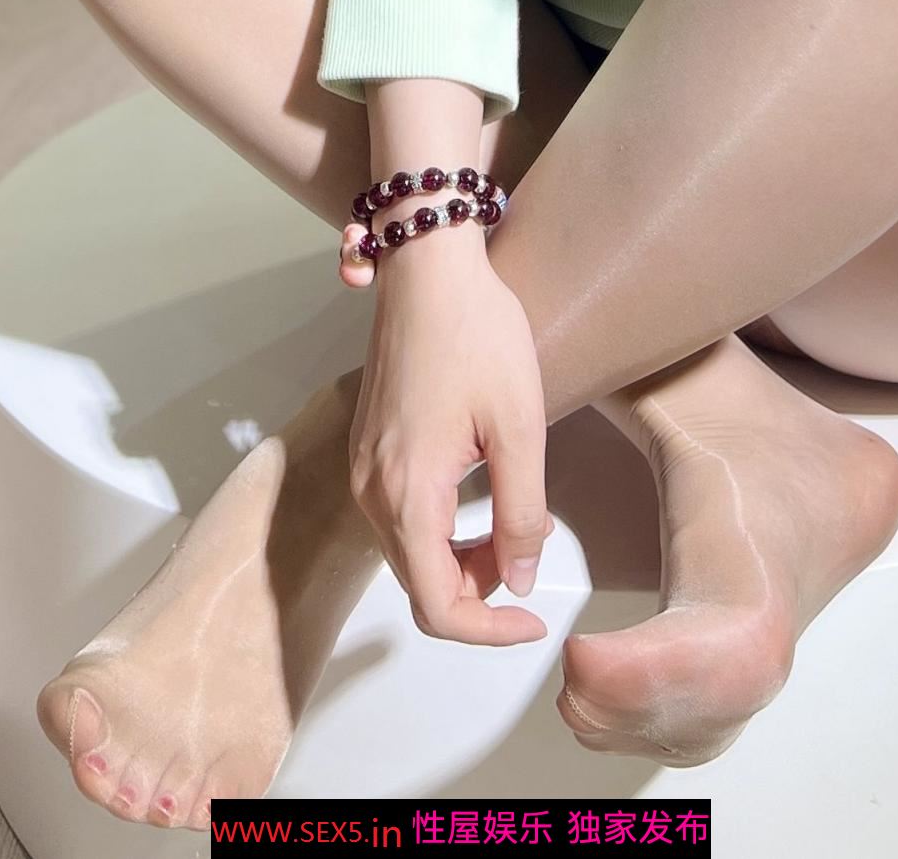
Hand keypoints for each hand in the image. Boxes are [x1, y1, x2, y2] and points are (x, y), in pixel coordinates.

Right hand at [347, 230, 554, 643]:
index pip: (437, 605)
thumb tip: (517, 582)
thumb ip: (520, 514)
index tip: (534, 621)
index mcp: (407, 491)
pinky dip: (439, 529)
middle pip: (418, 584)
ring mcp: (363, 466)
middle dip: (477, 593)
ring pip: (408, 552)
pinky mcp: (367, 446)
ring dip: (458, 561)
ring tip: (513, 526)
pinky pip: (399, 516)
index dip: (488, 631)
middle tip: (530, 557)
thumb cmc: (479, 335)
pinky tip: (480, 497)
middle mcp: (372, 488)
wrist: (428, 267)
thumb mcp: (519, 427)